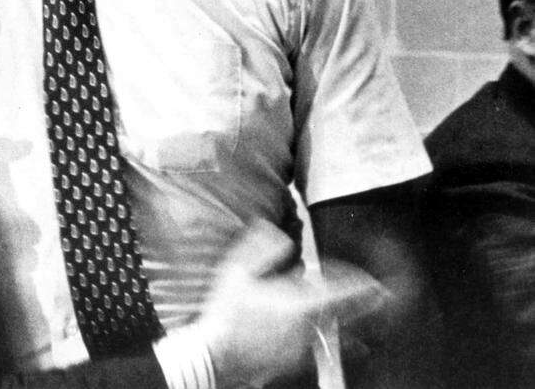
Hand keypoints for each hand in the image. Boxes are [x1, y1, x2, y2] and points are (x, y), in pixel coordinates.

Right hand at [197, 220, 384, 388]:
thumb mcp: (237, 271)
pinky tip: (324, 335)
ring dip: (352, 325)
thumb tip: (281, 235)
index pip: (345, 294)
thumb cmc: (225, 314)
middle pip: (351, 318)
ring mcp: (303, 349)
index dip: (364, 286)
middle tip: (383, 300)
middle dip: (369, 307)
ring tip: (363, 320)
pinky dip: (330, 339)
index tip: (377, 281)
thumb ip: (262, 249)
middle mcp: (309, 329)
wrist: (214, 357)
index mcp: (301, 305)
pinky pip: (320, 348)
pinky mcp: (294, 364)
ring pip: (338, 336)